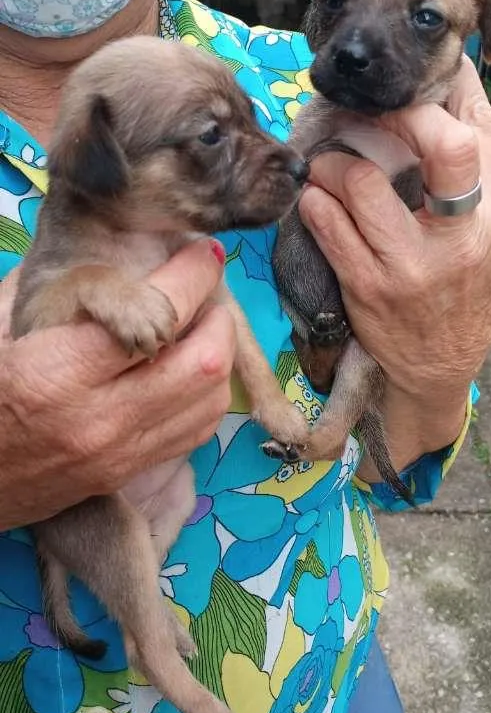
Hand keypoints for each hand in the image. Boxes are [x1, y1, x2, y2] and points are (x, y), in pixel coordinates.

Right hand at [0, 239, 234, 526]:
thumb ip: (50, 286)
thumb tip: (105, 241)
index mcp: (60, 370)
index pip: (154, 316)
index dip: (192, 276)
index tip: (202, 253)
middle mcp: (100, 416)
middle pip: (202, 360)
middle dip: (217, 315)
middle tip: (206, 290)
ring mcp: (120, 451)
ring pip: (210, 397)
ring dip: (220, 353)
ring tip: (202, 326)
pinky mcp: (129, 471)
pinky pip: (198, 429)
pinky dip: (208, 392)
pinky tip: (190, 369)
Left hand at [298, 58, 490, 469]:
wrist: (440, 367)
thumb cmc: (463, 291)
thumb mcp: (488, 236)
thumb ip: (477, 174)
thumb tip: (454, 94)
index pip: (481, 134)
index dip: (451, 90)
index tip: (421, 80)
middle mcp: (458, 237)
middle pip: (440, 144)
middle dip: (396, 115)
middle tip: (369, 118)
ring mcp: (410, 264)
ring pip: (362, 180)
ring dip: (335, 162)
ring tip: (330, 166)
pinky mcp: (367, 286)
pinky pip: (326, 223)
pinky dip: (314, 200)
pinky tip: (318, 200)